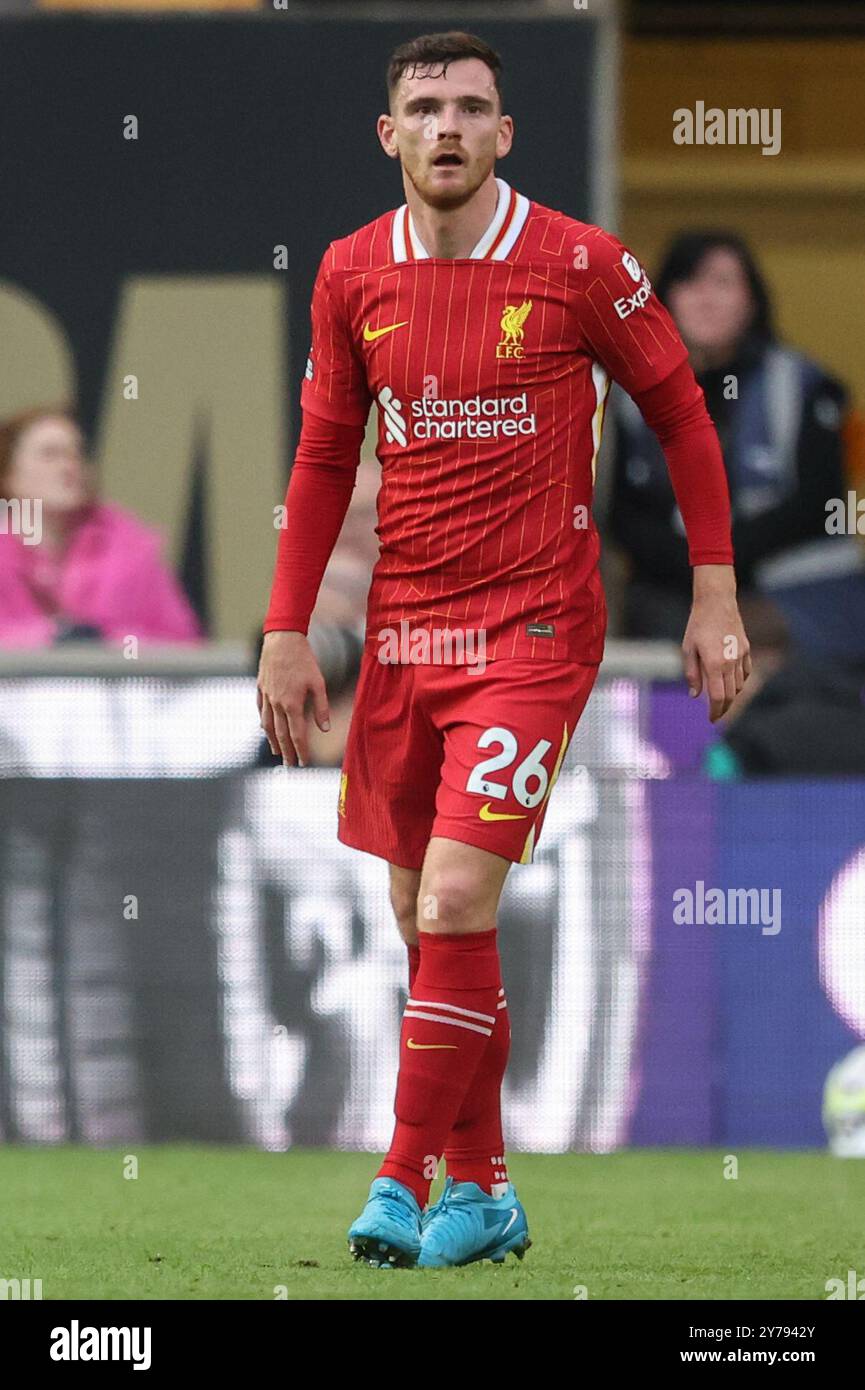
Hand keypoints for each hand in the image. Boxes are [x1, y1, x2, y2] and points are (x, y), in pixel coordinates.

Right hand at [257, 630, 330, 765]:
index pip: (297, 735)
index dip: (301, 751)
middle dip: (286, 752)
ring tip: (277, 752)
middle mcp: (277, 704)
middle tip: (290, 765)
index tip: (304, 763)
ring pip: (267, 724)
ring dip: (272, 740)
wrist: (282, 639)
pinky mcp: (260, 687)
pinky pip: (260, 709)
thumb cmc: (304, 660)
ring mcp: (266, 696)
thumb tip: (325, 729)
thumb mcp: (318, 683)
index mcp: (292, 704)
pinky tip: (265, 727)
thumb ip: (321, 707)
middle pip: (281, 734)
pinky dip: (263, 721)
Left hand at [682, 566, 750, 722]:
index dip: (715, 711)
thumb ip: (692, 674)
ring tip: (720, 699)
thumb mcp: (688, 649)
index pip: (717, 697)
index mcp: (714, 664)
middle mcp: (730, 662)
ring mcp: (741, 656)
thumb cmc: (698, 625)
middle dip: (723, 708)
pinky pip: (746, 673)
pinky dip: (739, 682)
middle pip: (730, 695)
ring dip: (730, 695)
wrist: (717, 602)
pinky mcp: (746, 649)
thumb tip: (695, 695)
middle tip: (716, 716)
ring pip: (739, 685)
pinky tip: (731, 683)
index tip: (711, 720)